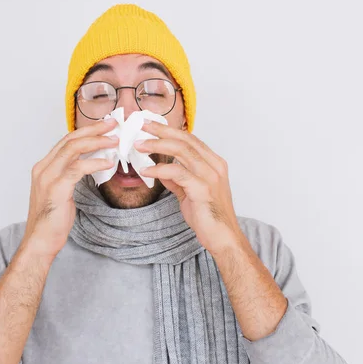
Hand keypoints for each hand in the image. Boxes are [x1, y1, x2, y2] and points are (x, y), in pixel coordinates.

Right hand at [23, 119, 118, 258]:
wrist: (40, 241)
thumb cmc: (52, 219)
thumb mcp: (61, 191)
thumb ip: (71, 175)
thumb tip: (92, 164)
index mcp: (44, 167)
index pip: (66, 140)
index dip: (86, 131)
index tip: (104, 127)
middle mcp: (43, 168)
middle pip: (70, 139)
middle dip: (93, 130)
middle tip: (112, 124)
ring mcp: (48, 177)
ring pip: (73, 149)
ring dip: (97, 142)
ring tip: (114, 140)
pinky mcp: (56, 188)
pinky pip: (78, 168)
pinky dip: (95, 163)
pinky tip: (109, 163)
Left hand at [135, 122, 239, 254]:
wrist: (223, 238)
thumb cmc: (209, 217)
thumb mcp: (190, 193)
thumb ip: (178, 180)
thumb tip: (161, 171)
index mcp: (214, 164)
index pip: (190, 139)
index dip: (170, 130)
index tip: (151, 126)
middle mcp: (214, 166)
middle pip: (185, 139)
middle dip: (161, 130)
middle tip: (142, 126)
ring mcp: (210, 176)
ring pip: (181, 151)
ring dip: (157, 145)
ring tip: (139, 146)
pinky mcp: (202, 188)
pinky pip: (177, 172)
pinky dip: (159, 169)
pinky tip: (146, 171)